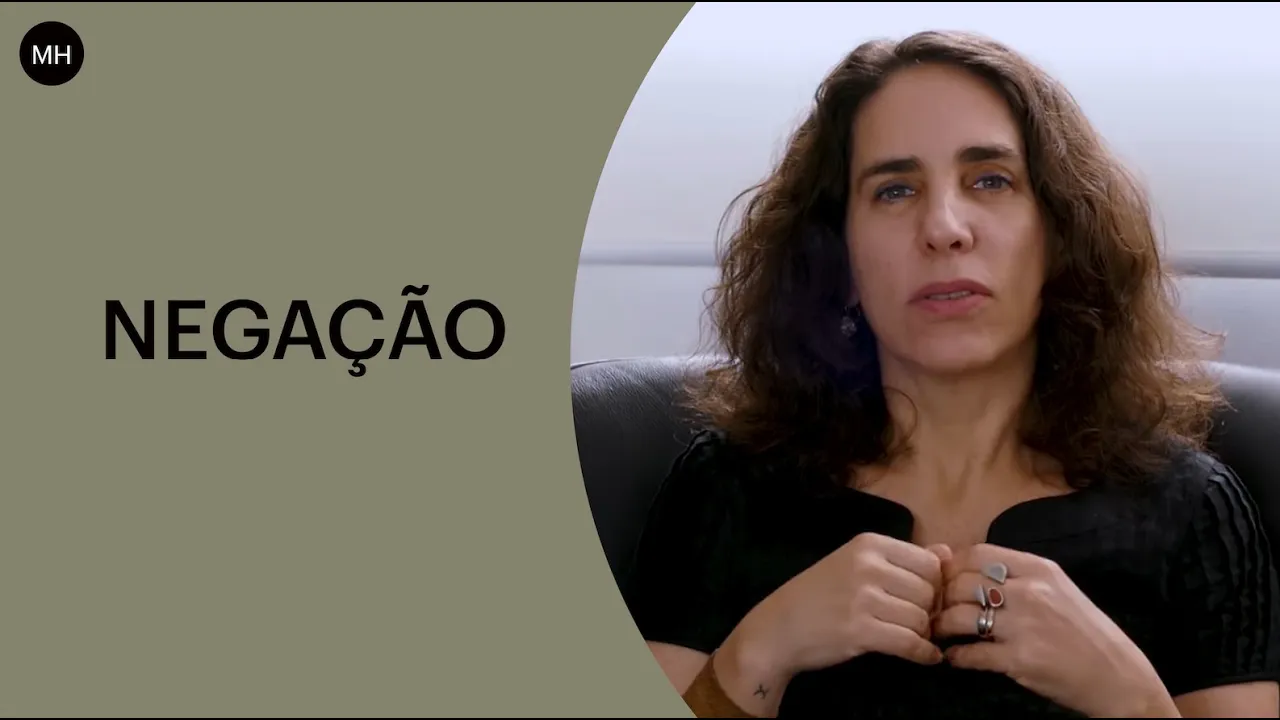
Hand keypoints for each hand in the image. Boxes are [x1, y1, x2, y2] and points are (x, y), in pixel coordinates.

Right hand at [722, 532, 948, 685]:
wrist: (778, 628)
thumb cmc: (817, 594)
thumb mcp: (856, 564)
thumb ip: (903, 558)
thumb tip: (947, 552)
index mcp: (868, 544)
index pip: (929, 562)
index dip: (935, 585)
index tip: (923, 600)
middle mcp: (867, 566)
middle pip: (929, 591)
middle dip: (930, 612)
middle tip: (919, 623)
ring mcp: (863, 598)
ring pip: (921, 618)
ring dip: (923, 634)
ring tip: (913, 638)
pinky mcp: (860, 631)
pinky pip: (909, 643)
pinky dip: (923, 654)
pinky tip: (925, 657)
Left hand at [931, 544, 1176, 717]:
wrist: (1119, 676)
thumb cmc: (1085, 631)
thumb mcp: (1058, 589)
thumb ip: (1017, 575)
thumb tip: (965, 565)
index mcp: (1039, 568)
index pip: (977, 554)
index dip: (951, 566)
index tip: (941, 579)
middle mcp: (1030, 591)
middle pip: (962, 583)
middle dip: (940, 597)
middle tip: (932, 608)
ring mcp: (1024, 625)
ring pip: (960, 616)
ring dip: (941, 626)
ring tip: (938, 632)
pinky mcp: (1020, 659)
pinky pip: (971, 654)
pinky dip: (956, 656)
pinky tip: (954, 658)